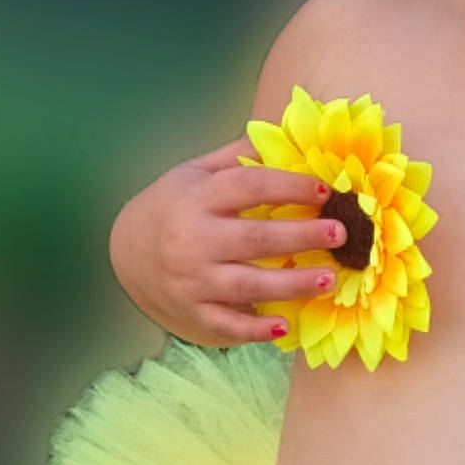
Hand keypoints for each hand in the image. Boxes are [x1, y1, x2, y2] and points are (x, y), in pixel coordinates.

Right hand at [109, 136, 347, 346]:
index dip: (288, 186)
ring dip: (292, 284)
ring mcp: (193, 280)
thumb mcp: (194, 172)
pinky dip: (256, 329)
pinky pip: (228, 324)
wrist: (124, 253)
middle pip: (256, 239)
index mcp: (198, 198)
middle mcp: (193, 239)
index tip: (324, 189)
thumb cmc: (173, 206)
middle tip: (341, 233)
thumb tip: (289, 135)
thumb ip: (238, 157)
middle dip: (301, 236)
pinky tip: (286, 326)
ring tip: (329, 279)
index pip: (248, 187)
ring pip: (248, 284)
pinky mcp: (193, 312)